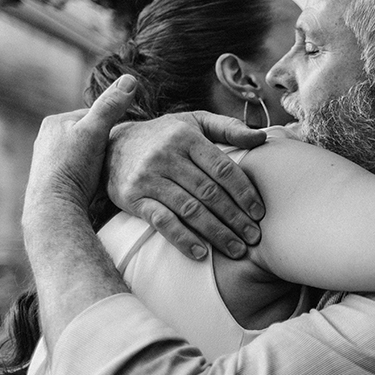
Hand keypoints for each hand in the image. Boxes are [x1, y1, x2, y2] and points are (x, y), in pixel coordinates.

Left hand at [24, 75, 136, 216]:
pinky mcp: (55, 179)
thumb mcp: (96, 131)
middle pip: (92, 136)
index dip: (116, 125)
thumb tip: (131, 79)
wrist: (54, 205)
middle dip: (108, 145)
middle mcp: (49, 139)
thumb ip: (112, 106)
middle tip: (124, 157)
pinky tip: (101, 184)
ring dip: (101, 161)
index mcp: (55, 122)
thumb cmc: (72, 167)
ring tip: (113, 172)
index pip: (95, 116)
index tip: (131, 138)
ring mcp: (51, 160)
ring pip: (88, 154)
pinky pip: (82, 171)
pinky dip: (93, 175)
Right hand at [106, 111, 268, 259]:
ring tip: (237, 249)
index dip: (244, 193)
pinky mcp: (132, 197)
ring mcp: (147, 178)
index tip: (260, 213)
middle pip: (209, 193)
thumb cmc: (164, 135)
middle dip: (235, 218)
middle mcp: (166, 156)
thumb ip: (228, 128)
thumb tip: (262, 137)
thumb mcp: (194, 122)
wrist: (111, 145)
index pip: (223, 168)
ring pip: (189, 210)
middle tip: (254, 237)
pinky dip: (182, 238)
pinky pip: (162, 221)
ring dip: (216, 233)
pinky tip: (201, 253)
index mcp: (186, 137)